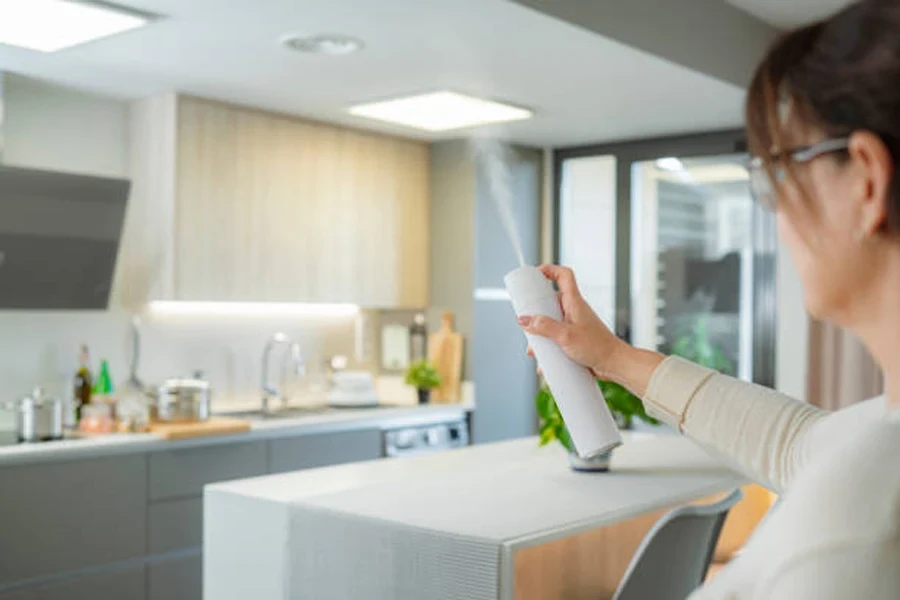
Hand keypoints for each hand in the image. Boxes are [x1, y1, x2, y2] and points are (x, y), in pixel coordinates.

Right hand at [517, 265, 623, 379]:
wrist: (614, 364)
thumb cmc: (597, 347)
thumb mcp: (565, 335)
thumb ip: (544, 327)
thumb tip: (524, 320)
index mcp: (574, 302)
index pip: (563, 275)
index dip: (549, 270)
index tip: (534, 275)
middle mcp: (573, 310)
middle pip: (550, 301)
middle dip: (536, 313)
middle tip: (526, 322)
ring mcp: (574, 324)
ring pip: (550, 323)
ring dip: (540, 335)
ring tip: (534, 349)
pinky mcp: (574, 338)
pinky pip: (556, 338)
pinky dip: (548, 348)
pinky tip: (544, 361)